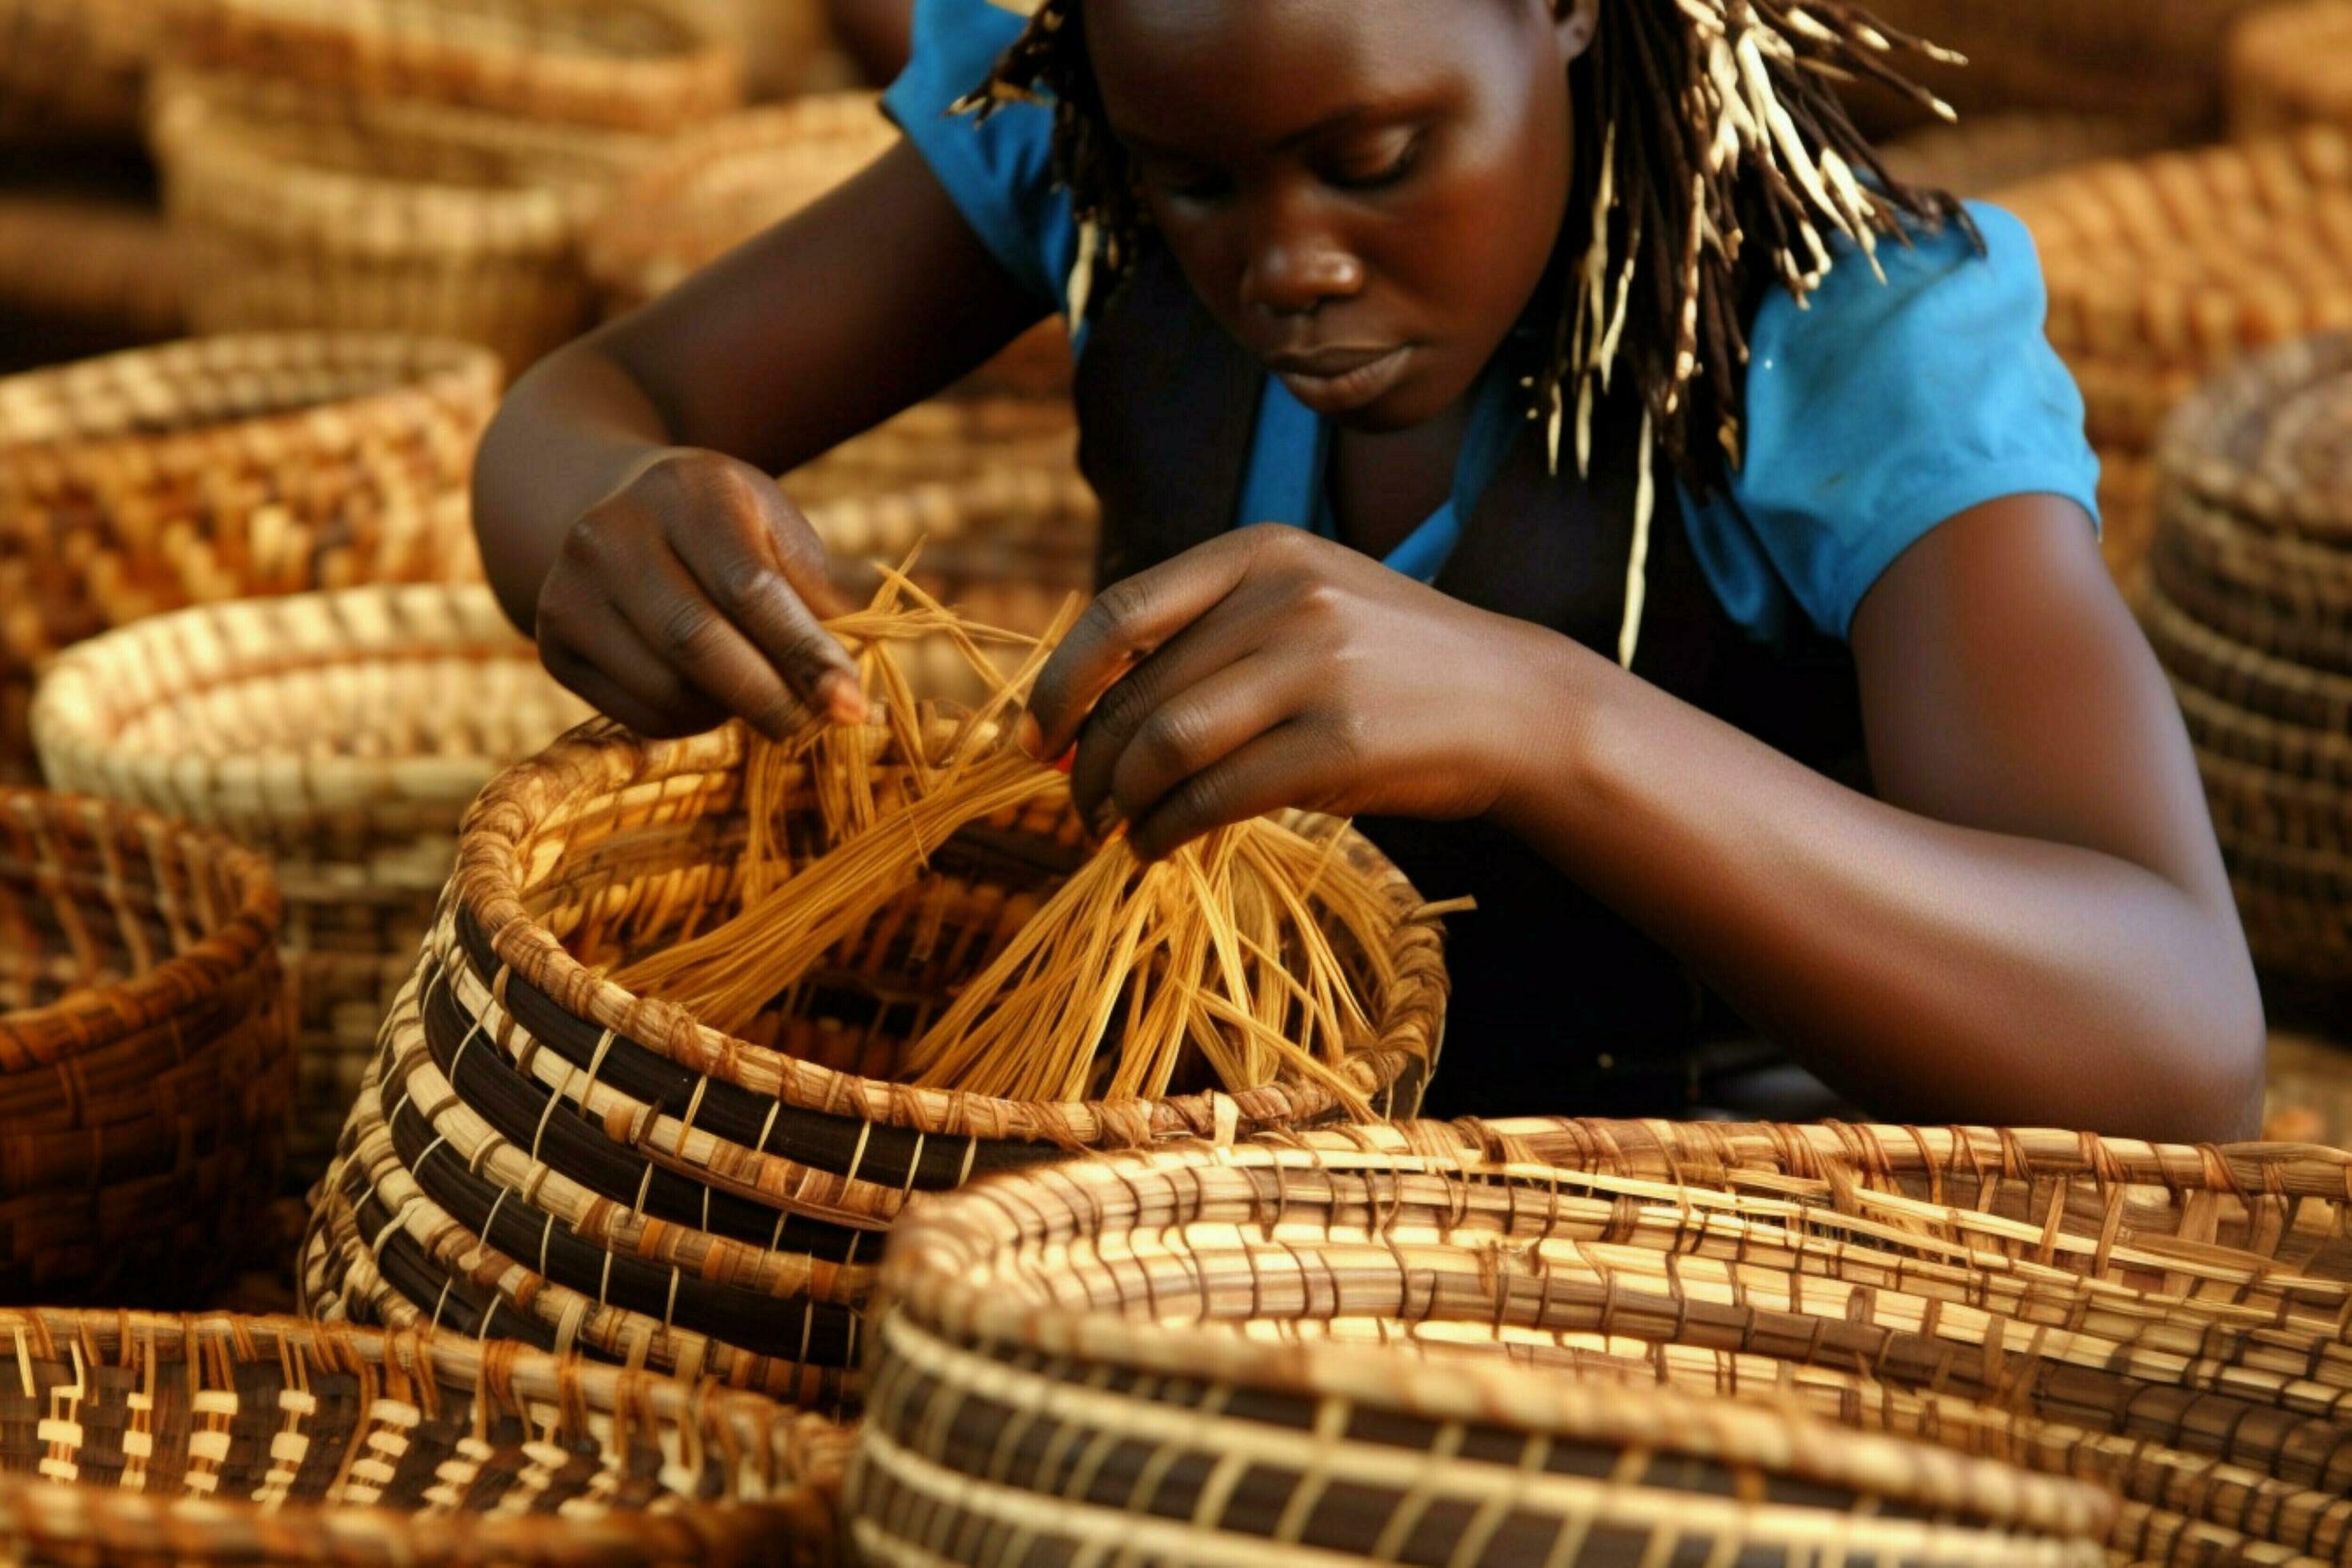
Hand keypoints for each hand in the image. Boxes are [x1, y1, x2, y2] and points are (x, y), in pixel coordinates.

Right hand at [533, 447, 864, 739]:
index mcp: (688, 492)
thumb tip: (866, 672)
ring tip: (762, 696)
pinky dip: (689, 722)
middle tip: (818, 727)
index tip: (853, 706)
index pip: (752, 589)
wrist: (603, 500)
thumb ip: (821, 592)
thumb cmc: (718, 523)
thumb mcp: (774, 528)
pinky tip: (708, 696)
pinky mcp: (552, 641)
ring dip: (731, 713)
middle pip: (699, 645)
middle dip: (772, 700)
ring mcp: (570, 588)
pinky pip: (637, 713)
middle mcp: (613, 534)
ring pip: (668, 690)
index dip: (806, 655)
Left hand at [1021, 523, 1550, 857]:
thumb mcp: (1305, 604)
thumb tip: (1088, 712)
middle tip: (1081, 807)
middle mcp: (1283, 598)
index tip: (1038, 735)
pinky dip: (1168, 832)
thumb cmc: (1391, 665)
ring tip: (1118, 832)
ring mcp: (1315, 668)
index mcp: (1261, 551)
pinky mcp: (1340, 745)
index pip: (1118, 613)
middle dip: (1091, 764)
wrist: (1515, 705)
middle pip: (1137, 693)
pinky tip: (1160, 848)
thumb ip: (1210, 632)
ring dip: (1121, 803)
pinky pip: (1216, 798)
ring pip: (1165, 746)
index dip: (1061, 682)